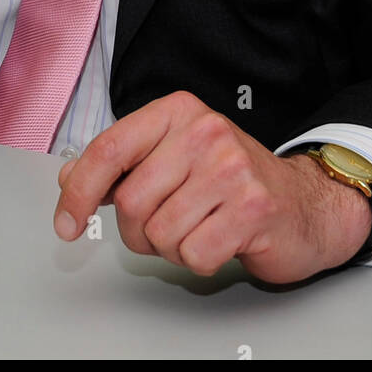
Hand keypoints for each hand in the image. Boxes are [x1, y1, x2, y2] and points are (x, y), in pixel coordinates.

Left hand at [53, 92, 371, 283]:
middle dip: (138, 230)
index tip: (66, 222)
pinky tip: (221, 239)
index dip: (79, 190)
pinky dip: (200, 259)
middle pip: (130, 201)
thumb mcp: (174, 157)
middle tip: (167, 225)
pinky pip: (193, 254)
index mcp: (178, 112)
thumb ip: (124, 164)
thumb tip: (70, 178)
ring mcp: (231, 167)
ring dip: (171, 247)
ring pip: (159, 233)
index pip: (109, 148)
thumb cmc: (232, 181)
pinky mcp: (252, 207)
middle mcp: (204, 131)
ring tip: (200, 227)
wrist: (304, 202)